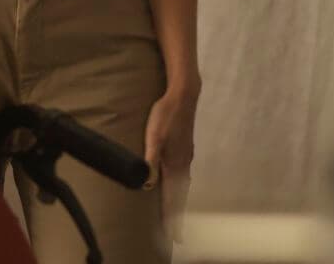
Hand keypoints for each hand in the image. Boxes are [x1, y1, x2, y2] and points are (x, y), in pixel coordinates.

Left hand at [143, 86, 197, 242]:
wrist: (183, 95)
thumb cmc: (166, 114)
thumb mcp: (154, 136)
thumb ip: (150, 160)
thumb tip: (147, 185)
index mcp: (176, 164)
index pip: (175, 197)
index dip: (173, 217)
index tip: (175, 237)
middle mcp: (184, 164)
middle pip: (181, 195)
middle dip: (178, 215)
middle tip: (177, 235)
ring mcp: (186, 156)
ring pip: (183, 185)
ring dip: (179, 201)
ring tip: (176, 214)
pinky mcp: (185, 148)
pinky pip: (183, 175)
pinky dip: (179, 187)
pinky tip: (175, 184)